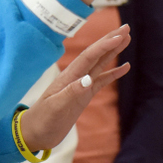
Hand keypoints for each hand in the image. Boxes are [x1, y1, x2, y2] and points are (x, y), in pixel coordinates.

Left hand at [18, 26, 130, 151]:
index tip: (118, 36)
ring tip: (126, 39)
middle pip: (96, 55)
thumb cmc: (42, 120)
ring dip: (113, 52)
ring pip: (100, 64)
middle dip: (110, 41)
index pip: (89, 57)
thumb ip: (71, 93)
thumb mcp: (56, 108)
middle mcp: (76, 77)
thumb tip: (89, 79)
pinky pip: (102, 81)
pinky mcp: (84, 96)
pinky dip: (113, 73)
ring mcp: (80, 86)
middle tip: (126, 28)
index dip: (103, 45)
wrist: (35, 134)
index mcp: (68, 77)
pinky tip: (124, 67)